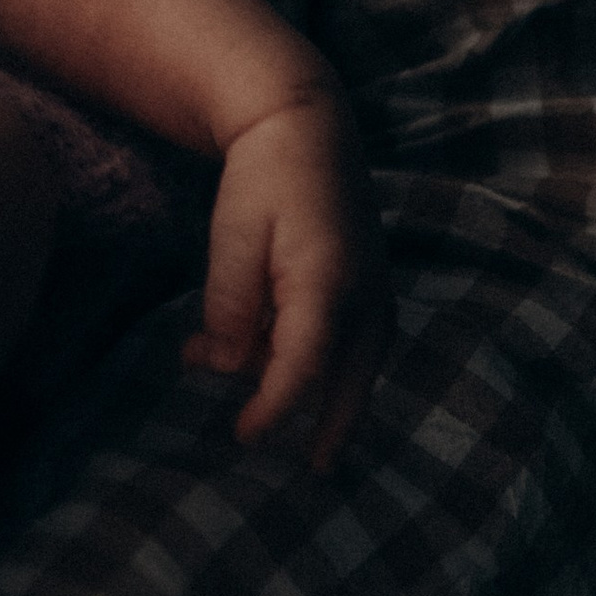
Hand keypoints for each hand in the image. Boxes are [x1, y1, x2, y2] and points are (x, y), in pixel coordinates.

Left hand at [183, 89, 390, 466]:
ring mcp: (375, 288)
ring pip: (355, 365)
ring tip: (268, 419)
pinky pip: (352, 340)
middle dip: (327, 429)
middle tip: (309, 472)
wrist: (306, 122)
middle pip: (350, 382)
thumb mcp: (233, 235)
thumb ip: (229, 305)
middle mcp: (363, 293)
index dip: (274, 409)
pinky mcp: (370, 282)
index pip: (303, 367)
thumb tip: (220, 366)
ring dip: (317, 394)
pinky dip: (322, 362)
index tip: (245, 438)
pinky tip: (267, 362)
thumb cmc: (263, 174)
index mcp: (327, 282)